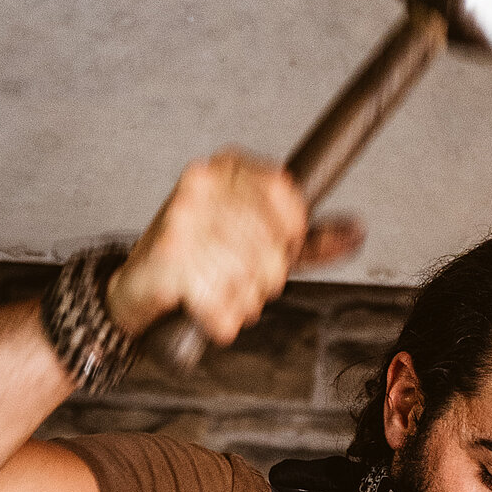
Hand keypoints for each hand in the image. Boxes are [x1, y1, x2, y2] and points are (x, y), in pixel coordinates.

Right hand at [105, 150, 362, 344]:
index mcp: (222, 170)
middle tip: (237, 278)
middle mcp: (201, 188)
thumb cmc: (196, 261)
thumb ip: (307, 240)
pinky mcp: (171, 262)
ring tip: (217, 290)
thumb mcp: (253, 239)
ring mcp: (183, 223)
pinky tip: (203, 307)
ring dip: (241, 300)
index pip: (286, 195)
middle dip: (264, 277)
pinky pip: (225, 307)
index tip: (278, 246)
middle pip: (274, 246)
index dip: (292, 232)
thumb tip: (357, 231)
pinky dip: (220, 321)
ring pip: (251, 279)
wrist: (133, 289)